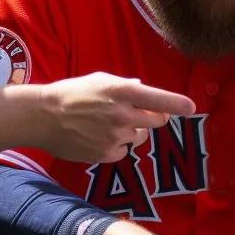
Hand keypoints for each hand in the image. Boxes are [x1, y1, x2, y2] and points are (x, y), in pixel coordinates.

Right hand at [41, 73, 195, 163]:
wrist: (42, 117)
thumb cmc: (72, 93)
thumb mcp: (100, 80)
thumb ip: (126, 86)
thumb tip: (145, 90)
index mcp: (123, 91)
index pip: (160, 99)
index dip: (179, 104)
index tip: (192, 108)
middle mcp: (123, 114)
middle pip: (157, 121)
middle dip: (152, 118)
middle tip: (134, 114)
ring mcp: (115, 136)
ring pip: (139, 137)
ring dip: (130, 132)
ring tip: (105, 125)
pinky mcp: (106, 154)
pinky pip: (123, 151)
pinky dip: (115, 146)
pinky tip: (97, 137)